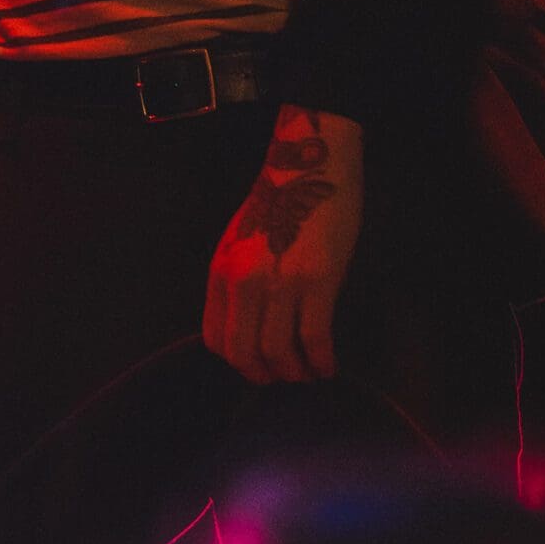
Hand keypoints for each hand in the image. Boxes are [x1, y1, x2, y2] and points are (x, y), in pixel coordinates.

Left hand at [203, 104, 362, 382]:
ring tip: (309, 371)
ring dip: (295, 373)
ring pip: (278, 353)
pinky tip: (329, 365)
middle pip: (243, 354)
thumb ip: (236, 284)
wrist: (308, 166)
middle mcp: (243, 281)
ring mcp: (278, 281)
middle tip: (285, 377)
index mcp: (221, 272)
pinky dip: (322, 362)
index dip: (239, 362)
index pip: (216, 340)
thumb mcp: (239, 244)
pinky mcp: (316, 280)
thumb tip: (245, 329)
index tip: (259, 364)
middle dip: (265, 375)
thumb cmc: (278, 204)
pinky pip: (314, 340)